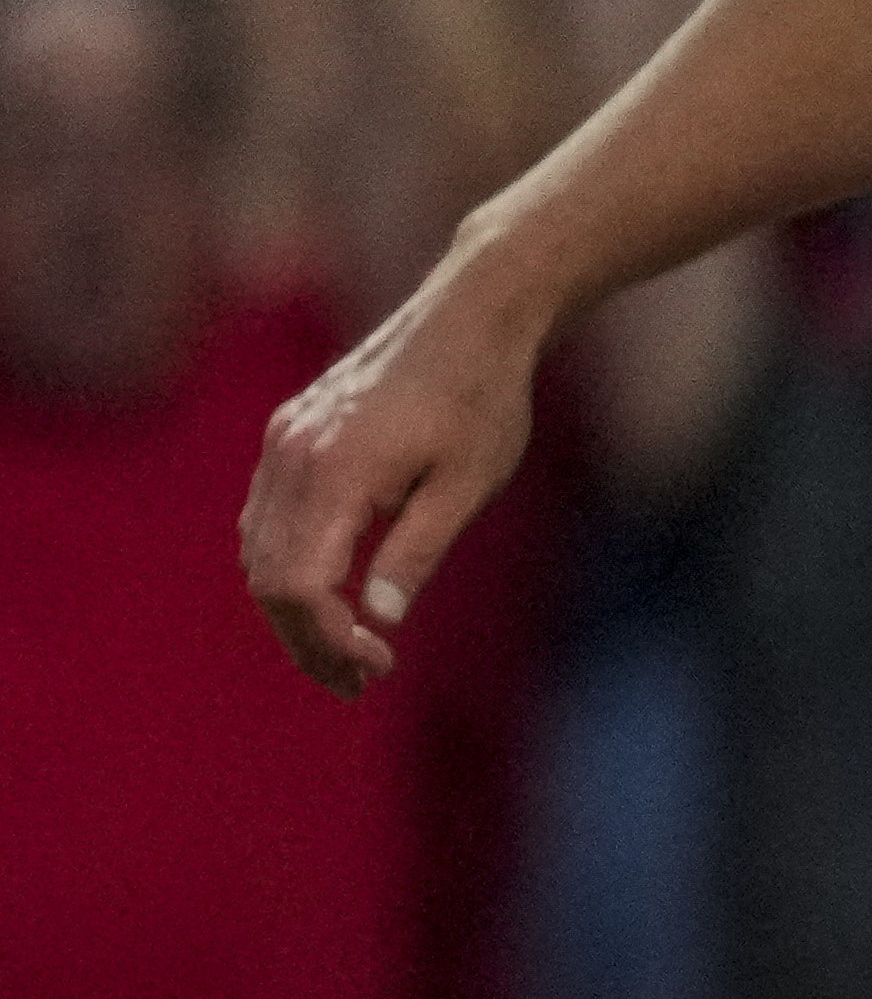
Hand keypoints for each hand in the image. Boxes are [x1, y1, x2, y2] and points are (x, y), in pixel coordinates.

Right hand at [241, 246, 547, 691]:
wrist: (471, 316)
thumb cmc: (485, 399)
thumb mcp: (470, 484)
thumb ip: (418, 550)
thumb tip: (380, 618)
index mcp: (336, 472)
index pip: (299, 585)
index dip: (328, 639)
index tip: (378, 667)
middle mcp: (293, 456)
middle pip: (268, 576)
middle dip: (307, 639)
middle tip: (358, 682)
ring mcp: (284, 442)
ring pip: (259, 550)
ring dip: (293, 608)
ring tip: (348, 651)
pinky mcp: (290, 434)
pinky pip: (266, 517)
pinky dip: (286, 566)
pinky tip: (329, 595)